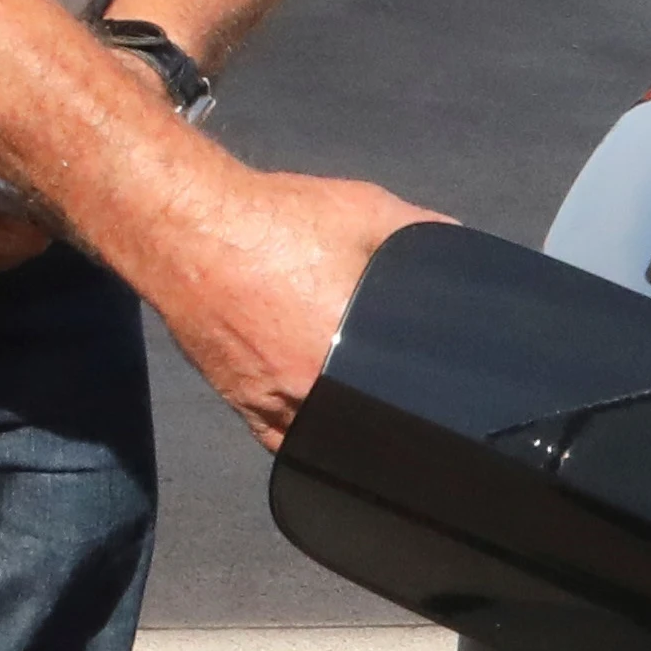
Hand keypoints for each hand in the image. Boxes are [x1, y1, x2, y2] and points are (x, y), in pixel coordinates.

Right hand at [105, 161, 436, 445]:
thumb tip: (464, 248)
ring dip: (349, 430)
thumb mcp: (364, 209)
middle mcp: (310, 389)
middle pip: (366, 427)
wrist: (186, 226)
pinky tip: (326, 423)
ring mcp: (271, 402)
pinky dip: (307, 436)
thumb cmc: (270, 219)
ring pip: (326, 441)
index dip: (429, 396)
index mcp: (348, 348)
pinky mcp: (240, 401)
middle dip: (388, 412)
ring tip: (373, 414)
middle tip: (408, 396)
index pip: (405, 395)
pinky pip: (283, 441)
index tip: (444, 389)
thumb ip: (422, 232)